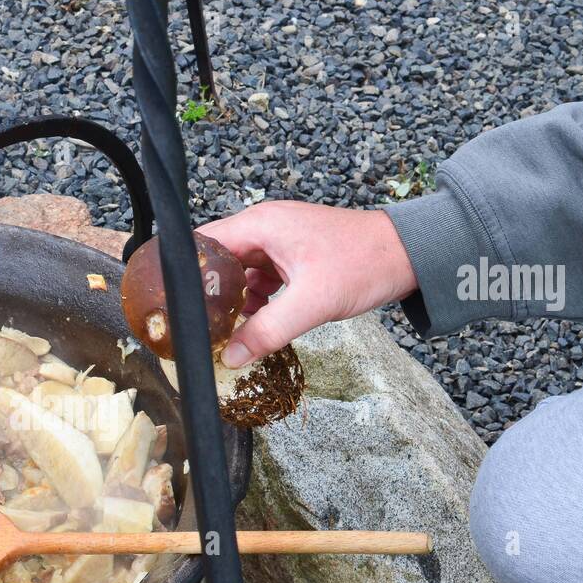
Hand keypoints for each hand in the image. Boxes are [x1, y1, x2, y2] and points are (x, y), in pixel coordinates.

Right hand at [198, 201, 418, 367]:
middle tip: (200, 325)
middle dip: (208, 292)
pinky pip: (260, 277)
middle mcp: (265, 227)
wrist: (408, 254)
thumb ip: (268, 330)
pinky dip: (255, 298)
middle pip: (217, 259)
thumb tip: (231, 357)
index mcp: (261, 225)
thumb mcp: (312, 303)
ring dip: (233, 299)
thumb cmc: (364, 264)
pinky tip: (260, 320)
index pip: (202, 243)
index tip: (174, 305)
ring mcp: (279, 240)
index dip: (185, 273)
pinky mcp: (292, 255)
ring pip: (238, 272)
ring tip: (228, 328)